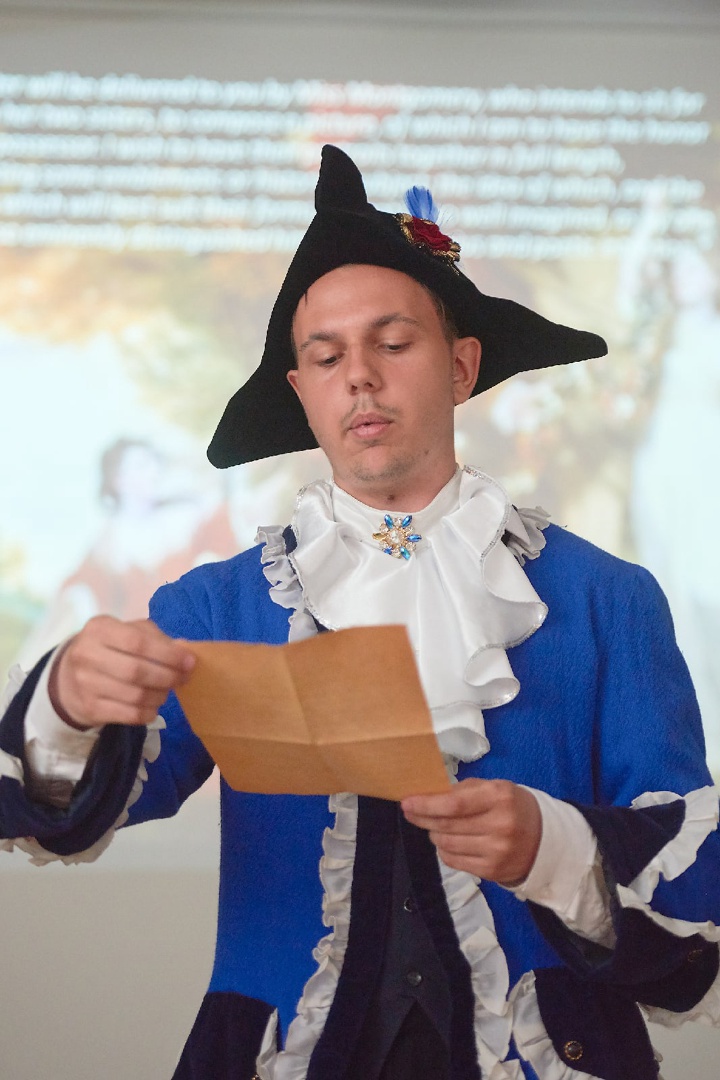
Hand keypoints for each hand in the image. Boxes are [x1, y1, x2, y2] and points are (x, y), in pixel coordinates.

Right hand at [50, 616, 195, 729]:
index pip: (137, 642)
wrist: (69, 676)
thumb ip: (156, 638)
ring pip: (135, 696)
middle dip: (168, 677)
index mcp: (99, 628)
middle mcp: (87, 654)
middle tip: (183, 678)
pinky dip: (149, 712)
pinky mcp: (90, 708)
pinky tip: (153, 705)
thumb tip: (184, 651)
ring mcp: (85, 684)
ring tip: (167, 691)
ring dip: (160, 695)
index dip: (168, 654)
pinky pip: (129, 715)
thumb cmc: (111, 648)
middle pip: (136, 671)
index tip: (189, 662)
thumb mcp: (128, 632)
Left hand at [401, 778, 541, 885]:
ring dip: (434, 833)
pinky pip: (454, 861)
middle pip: (447, 825)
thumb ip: (464, 790)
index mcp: (499, 797)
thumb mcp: (495, 788)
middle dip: (422, 818)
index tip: (407, 802)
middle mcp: (499, 825)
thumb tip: (430, 795)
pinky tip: (448, 841)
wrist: (545, 840)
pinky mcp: (492, 871)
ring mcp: (496, 852)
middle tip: (410, 812)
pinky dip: (444, 850)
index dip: (426, 805)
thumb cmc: (513, 807)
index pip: (453, 804)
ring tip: (435, 826)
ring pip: (447, 844)